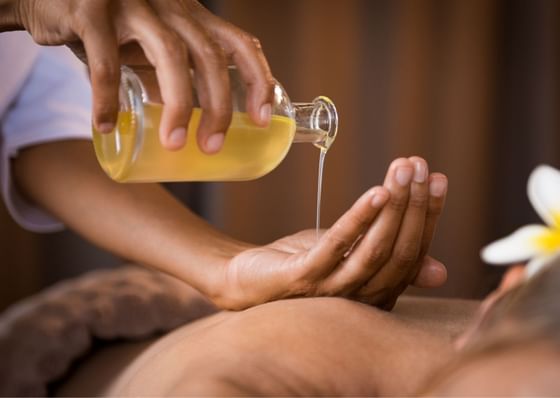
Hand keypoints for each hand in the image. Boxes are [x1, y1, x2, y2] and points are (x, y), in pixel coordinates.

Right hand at [12, 0, 273, 151]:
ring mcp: (134, 5)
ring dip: (177, 105)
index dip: (259, 80)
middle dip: (218, 106)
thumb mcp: (151, 47)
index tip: (263, 119)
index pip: (240, 43)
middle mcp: (171, 7)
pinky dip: (106, 97)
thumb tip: (189, 123)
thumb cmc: (112, 27)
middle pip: (210, 56)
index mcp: (192, 17)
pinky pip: (105, 59)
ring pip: (170, 54)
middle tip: (212, 146)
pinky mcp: (92, 10)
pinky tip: (106, 125)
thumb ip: (171, 76)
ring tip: (174, 144)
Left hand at [211, 157, 447, 309]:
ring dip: (394, 206)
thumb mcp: (352, 260)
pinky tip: (376, 192)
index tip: (437, 178)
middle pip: (400, 252)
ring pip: (375, 249)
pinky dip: (359, 218)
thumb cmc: (303, 265)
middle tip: (420, 165)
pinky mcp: (304, 278)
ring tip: (402, 170)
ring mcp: (332, 291)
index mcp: (377, 295)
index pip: (414, 255)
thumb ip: (388, 261)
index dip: (428, 216)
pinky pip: (337, 246)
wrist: (247, 280)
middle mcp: (361, 299)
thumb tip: (440, 272)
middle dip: (415, 205)